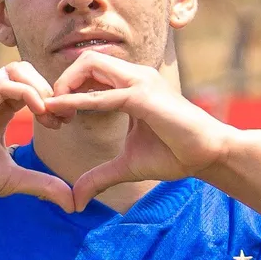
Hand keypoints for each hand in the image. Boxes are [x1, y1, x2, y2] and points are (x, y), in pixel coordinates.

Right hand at [0, 62, 74, 212]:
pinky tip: (38, 113)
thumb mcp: (11, 180)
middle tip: (61, 115)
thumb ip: (41, 184)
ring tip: (49, 113)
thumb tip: (71, 201)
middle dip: (50, 88)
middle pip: (26, 71)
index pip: (32, 88)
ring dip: (40, 87)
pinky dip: (27, 93)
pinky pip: (3, 86)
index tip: (65, 122)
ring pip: (16, 71)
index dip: (53, 99)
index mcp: (0, 111)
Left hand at [44, 51, 241, 210]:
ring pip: (89, 64)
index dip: (66, 90)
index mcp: (130, 84)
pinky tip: (60, 112)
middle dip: (60, 82)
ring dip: (64, 86)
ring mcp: (139, 82)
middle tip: (51, 114)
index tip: (56, 119)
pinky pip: (103, 95)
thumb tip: (76, 199)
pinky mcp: (143, 97)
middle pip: (84, 60)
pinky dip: (77, 101)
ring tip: (54, 114)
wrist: (209, 155)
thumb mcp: (127, 165)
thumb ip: (99, 176)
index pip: (89, 71)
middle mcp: (134, 75)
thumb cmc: (174, 153)